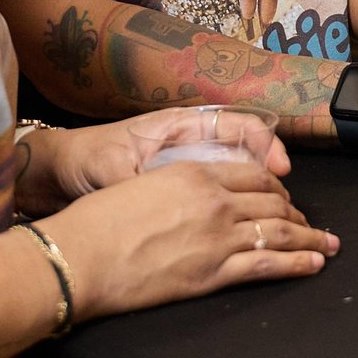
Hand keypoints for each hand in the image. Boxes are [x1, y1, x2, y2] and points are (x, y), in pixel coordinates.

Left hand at [24, 112, 291, 208]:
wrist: (64, 170)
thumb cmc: (90, 159)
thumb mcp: (113, 168)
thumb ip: (138, 180)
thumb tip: (154, 197)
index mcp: (182, 127)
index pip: (238, 125)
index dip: (265, 145)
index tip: (278, 171)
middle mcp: (194, 143)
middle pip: (250, 153)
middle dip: (275, 179)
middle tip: (292, 209)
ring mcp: (191, 166)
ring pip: (242, 177)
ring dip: (264, 197)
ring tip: (284, 223)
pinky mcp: (185, 188)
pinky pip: (224, 194)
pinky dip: (242, 210)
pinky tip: (250, 232)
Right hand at [34, 158, 336, 319]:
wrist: (79, 257)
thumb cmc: (96, 222)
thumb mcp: (141, 185)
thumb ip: (173, 186)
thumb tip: (186, 199)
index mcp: (195, 173)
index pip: (253, 174)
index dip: (276, 186)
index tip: (284, 196)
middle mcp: (214, 200)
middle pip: (273, 201)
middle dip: (298, 213)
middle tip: (312, 223)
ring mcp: (217, 236)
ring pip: (279, 230)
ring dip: (310, 237)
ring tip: (328, 243)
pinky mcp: (213, 271)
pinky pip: (268, 264)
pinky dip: (297, 263)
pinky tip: (314, 264)